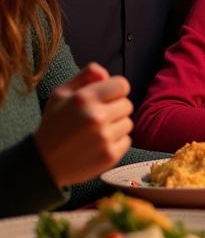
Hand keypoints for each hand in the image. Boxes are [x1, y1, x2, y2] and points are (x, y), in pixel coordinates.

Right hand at [35, 63, 133, 186]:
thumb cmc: (54, 124)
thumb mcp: (60, 94)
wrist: (44, 163)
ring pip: (128, 123)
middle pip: (127, 104)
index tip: (106, 98)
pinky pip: (127, 141)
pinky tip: (97, 145)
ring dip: (115, 126)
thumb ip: (85, 76)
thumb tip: (106, 74)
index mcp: (85, 98)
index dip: (115, 91)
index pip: (122, 85)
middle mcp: (96, 117)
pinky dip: (115, 142)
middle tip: (96, 117)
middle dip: (114, 108)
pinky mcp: (110, 155)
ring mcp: (104, 137)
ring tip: (95, 132)